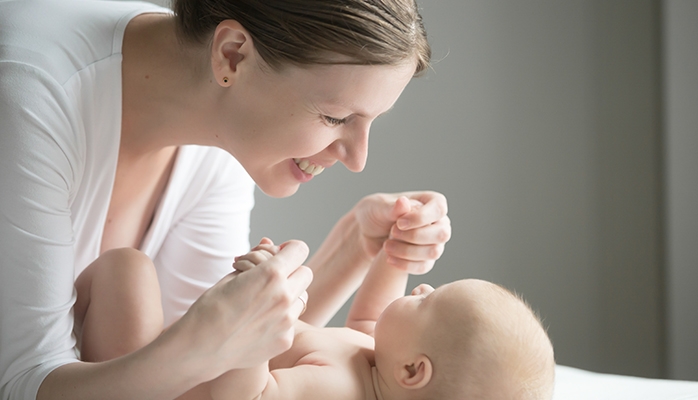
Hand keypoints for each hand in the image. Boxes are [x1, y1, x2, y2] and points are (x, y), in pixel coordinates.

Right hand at [173, 240, 312, 378]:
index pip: (299, 249)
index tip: (280, 255)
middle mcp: (285, 296)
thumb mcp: (232, 275)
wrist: (199, 347)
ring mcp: (287, 321)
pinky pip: (292, 321)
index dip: (289, 249)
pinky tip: (258, 323)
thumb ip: (257, 260)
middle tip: (270, 278)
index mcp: (271, 274)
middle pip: (306, 272)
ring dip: (289, 296)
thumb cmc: (211, 307)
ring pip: (302, 298)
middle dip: (291, 272)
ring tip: (263, 302)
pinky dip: (280, 319)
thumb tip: (269, 243)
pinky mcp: (285, 340)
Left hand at [354, 191, 450, 273]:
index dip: (421, 218)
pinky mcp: (426, 259)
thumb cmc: (375, 213)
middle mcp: (438, 222)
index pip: (439, 209)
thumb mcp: (379, 207)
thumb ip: (392, 207)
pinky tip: (389, 259)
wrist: (366, 233)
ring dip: (408, 251)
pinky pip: (424, 267)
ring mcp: (434, 242)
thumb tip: (404, 202)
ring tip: (386, 246)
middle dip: (414, 236)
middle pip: (442, 234)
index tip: (399, 222)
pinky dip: (405, 265)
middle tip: (392, 232)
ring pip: (434, 252)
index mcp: (431, 202)